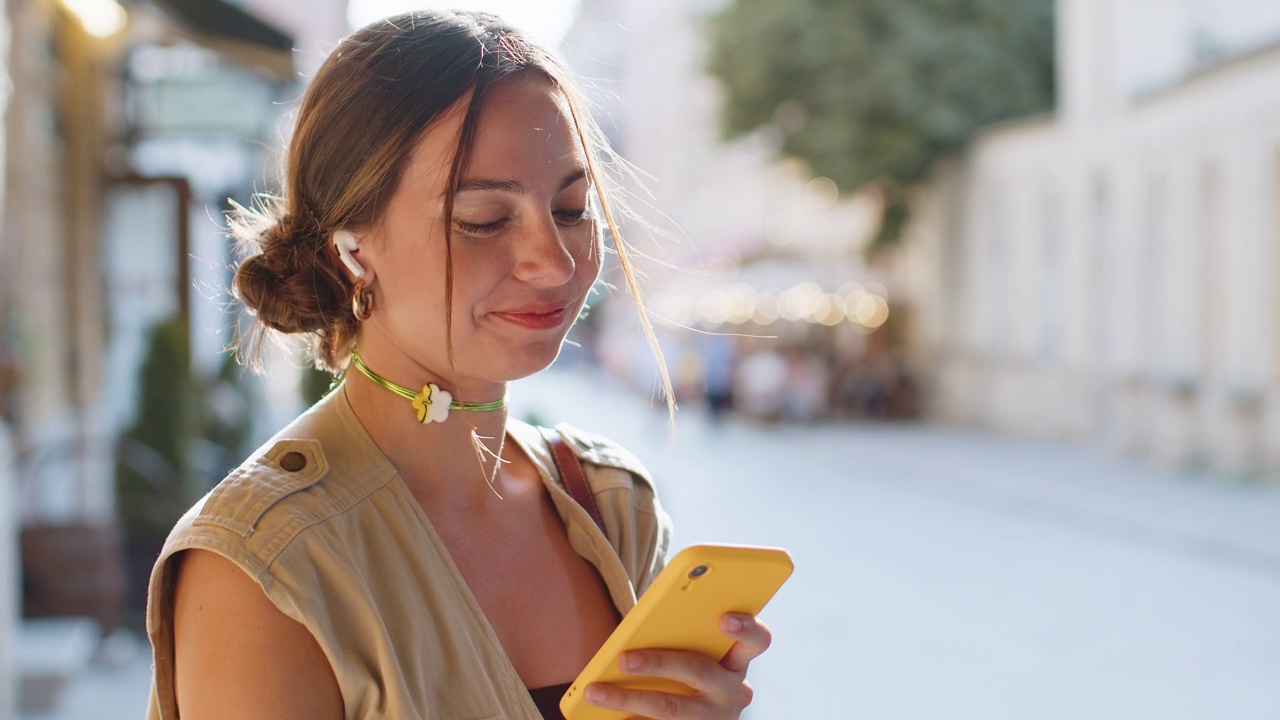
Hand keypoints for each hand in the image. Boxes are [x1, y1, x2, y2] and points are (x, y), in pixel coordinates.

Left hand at [583, 613, 771, 718]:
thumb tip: (639, 631)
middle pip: (699, 671)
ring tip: (594, 691)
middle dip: (658, 663)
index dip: (745, 628)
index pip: (756, 640)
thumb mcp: (695, 653)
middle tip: (624, 659)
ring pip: (670, 708)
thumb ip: (683, 637)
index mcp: (737, 660)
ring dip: (627, 698)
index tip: (725, 618)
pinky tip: (599, 715)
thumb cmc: (687, 670)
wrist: (697, 717)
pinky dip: (628, 719)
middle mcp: (733, 692)